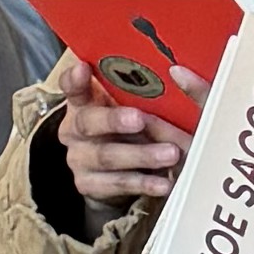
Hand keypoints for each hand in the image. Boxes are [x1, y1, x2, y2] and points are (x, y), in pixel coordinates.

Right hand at [48, 50, 187, 229]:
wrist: (107, 175)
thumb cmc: (123, 130)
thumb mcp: (126, 107)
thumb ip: (138, 92)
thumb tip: (179, 73)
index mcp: (83, 102)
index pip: (73, 86)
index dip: (74, 79)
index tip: (82, 68)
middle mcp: (74, 129)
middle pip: (88, 122)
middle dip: (115, 120)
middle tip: (140, 119)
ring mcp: (79, 159)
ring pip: (107, 156)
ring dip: (142, 155)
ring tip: (170, 154)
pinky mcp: (89, 185)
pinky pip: (118, 184)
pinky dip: (143, 183)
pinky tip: (163, 183)